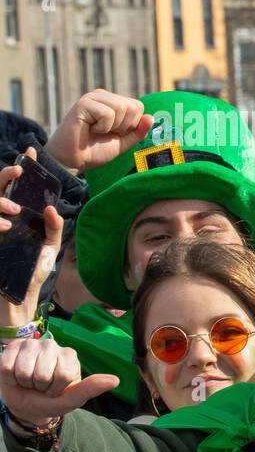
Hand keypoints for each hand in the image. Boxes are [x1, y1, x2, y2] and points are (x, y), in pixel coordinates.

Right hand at [0, 151, 63, 328]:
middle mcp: (0, 218)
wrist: (14, 300)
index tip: (30, 152)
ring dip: (0, 201)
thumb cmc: (31, 273)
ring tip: (16, 211)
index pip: (16, 188)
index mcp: (16, 217)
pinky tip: (6, 227)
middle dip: (5, 176)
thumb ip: (53, 228)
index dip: (23, 169)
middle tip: (18, 170)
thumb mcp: (48, 249)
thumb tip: (50, 208)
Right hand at [0, 337, 117, 428]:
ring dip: (23, 382)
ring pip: (23, 370)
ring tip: (28, 380)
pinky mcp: (11, 347)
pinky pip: (6, 367)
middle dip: (39, 386)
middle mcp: (52, 345)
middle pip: (41, 374)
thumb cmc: (52, 400)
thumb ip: (91, 389)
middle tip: (39, 385)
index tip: (54, 389)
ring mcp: (31, 344)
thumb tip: (115, 380)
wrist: (26, 403)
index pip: (62, 375)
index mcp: (70, 356)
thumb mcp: (73, 399)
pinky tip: (15, 376)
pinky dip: (9, 378)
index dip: (55, 389)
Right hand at [43, 90, 152, 173]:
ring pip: (122, 108)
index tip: (114, 133)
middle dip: (123, 126)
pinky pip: (107, 114)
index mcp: (113, 102)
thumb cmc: (96, 150)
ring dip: (112, 127)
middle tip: (105, 132)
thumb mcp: (123, 142)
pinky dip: (102, 127)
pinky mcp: (84, 103)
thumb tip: (151, 118)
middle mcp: (103, 96)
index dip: (131, 125)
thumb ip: (138, 131)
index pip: (138, 107)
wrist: (73, 160)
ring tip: (96, 130)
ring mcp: (93, 97)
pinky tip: (89, 128)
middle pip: (133, 106)